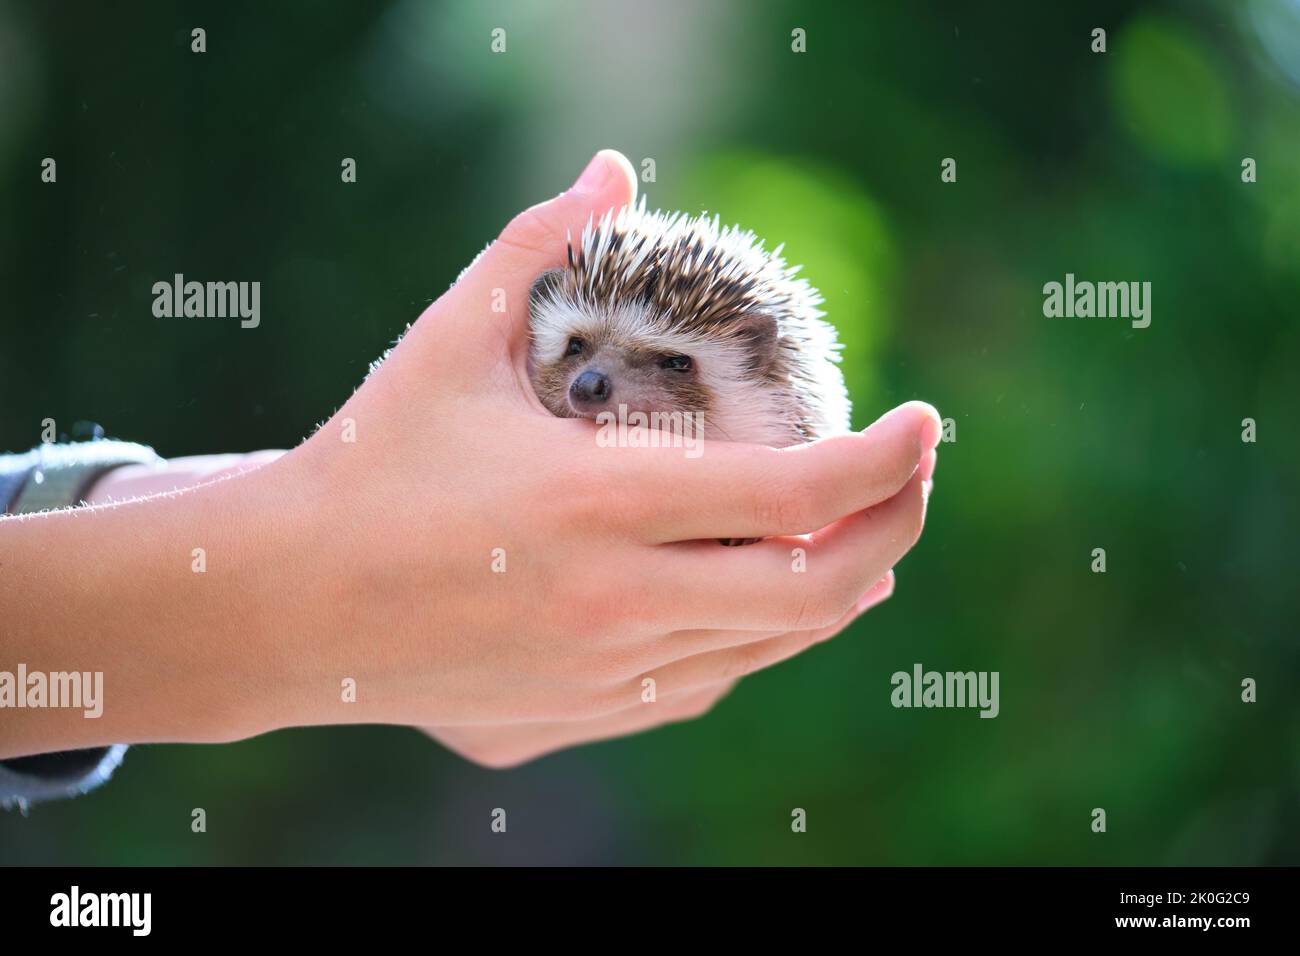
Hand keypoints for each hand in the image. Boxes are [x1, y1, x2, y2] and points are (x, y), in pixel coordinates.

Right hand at [271, 150, 939, 755]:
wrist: (288, 607)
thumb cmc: (368, 465)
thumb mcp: (448, 344)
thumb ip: (535, 244)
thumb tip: (610, 166)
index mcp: (595, 505)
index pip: (796, 493)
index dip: (886, 458)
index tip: (927, 421)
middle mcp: (618, 603)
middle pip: (819, 587)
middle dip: (895, 528)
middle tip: (911, 476)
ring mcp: (608, 673)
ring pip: (775, 643)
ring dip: (843, 586)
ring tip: (865, 533)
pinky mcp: (589, 713)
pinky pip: (716, 679)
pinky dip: (767, 634)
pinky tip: (770, 593)